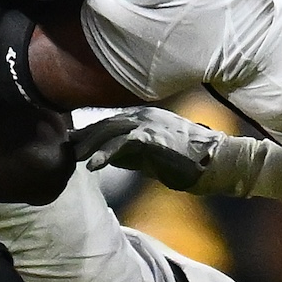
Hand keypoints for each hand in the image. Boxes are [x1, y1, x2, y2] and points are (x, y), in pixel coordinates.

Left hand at [78, 105, 225, 188]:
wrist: (214, 160)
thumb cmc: (190, 161)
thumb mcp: (154, 155)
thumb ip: (133, 154)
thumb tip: (110, 159)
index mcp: (146, 117)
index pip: (113, 122)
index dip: (93, 131)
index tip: (75, 140)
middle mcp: (144, 116)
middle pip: (107, 124)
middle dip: (86, 135)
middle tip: (67, 146)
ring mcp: (147, 124)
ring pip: (110, 132)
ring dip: (90, 145)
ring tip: (74, 156)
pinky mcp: (151, 137)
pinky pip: (121, 144)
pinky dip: (105, 154)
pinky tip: (92, 166)